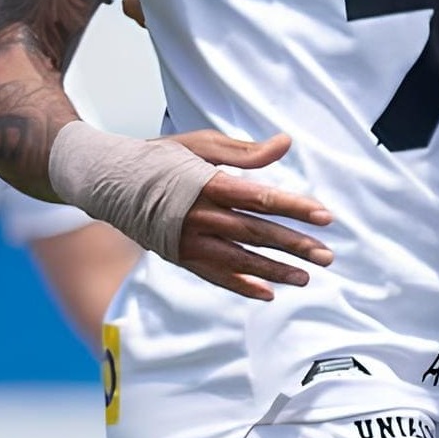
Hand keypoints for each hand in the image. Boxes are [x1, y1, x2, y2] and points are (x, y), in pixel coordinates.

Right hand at [163, 131, 333, 301]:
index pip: (260, 198)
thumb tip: (285, 143)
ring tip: (305, 278)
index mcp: (208, 184)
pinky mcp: (180, 256)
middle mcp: (201, 216)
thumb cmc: (161, 157)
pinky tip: (267, 293)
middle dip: (294, 245)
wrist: (112, 181)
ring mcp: (189, 240)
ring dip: (274, 270)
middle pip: (256, 233)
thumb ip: (245, 151)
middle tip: (326, 256)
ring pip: (239, 260)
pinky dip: (241, 286)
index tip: (324, 216)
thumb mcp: (201, 144)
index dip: (294, 207)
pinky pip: (215, 275)